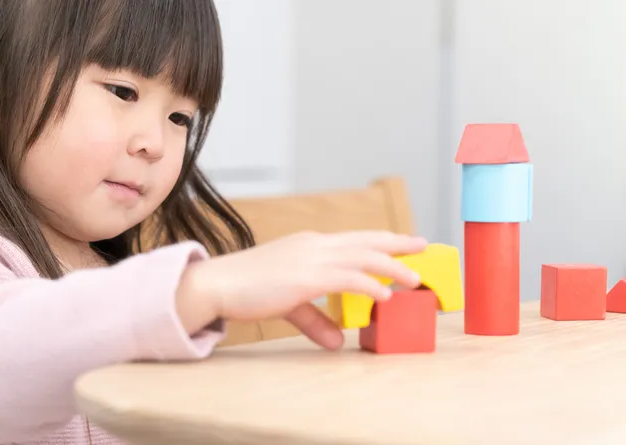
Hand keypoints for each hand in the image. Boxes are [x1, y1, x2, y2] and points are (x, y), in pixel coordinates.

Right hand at [180, 231, 426, 349]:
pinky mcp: (306, 277)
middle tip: (423, 244)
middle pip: (366, 240)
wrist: (219, 284)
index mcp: (310, 245)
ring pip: (363, 256)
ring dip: (392, 266)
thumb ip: (316, 319)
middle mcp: (315, 245)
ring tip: (415, 279)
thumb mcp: (289, 303)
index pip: (354, 239)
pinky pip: (348, 277)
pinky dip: (370, 284)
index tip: (402, 242)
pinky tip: (385, 295)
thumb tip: (337, 341)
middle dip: (397, 242)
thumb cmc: (247, 289)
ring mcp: (311, 258)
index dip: (380, 240)